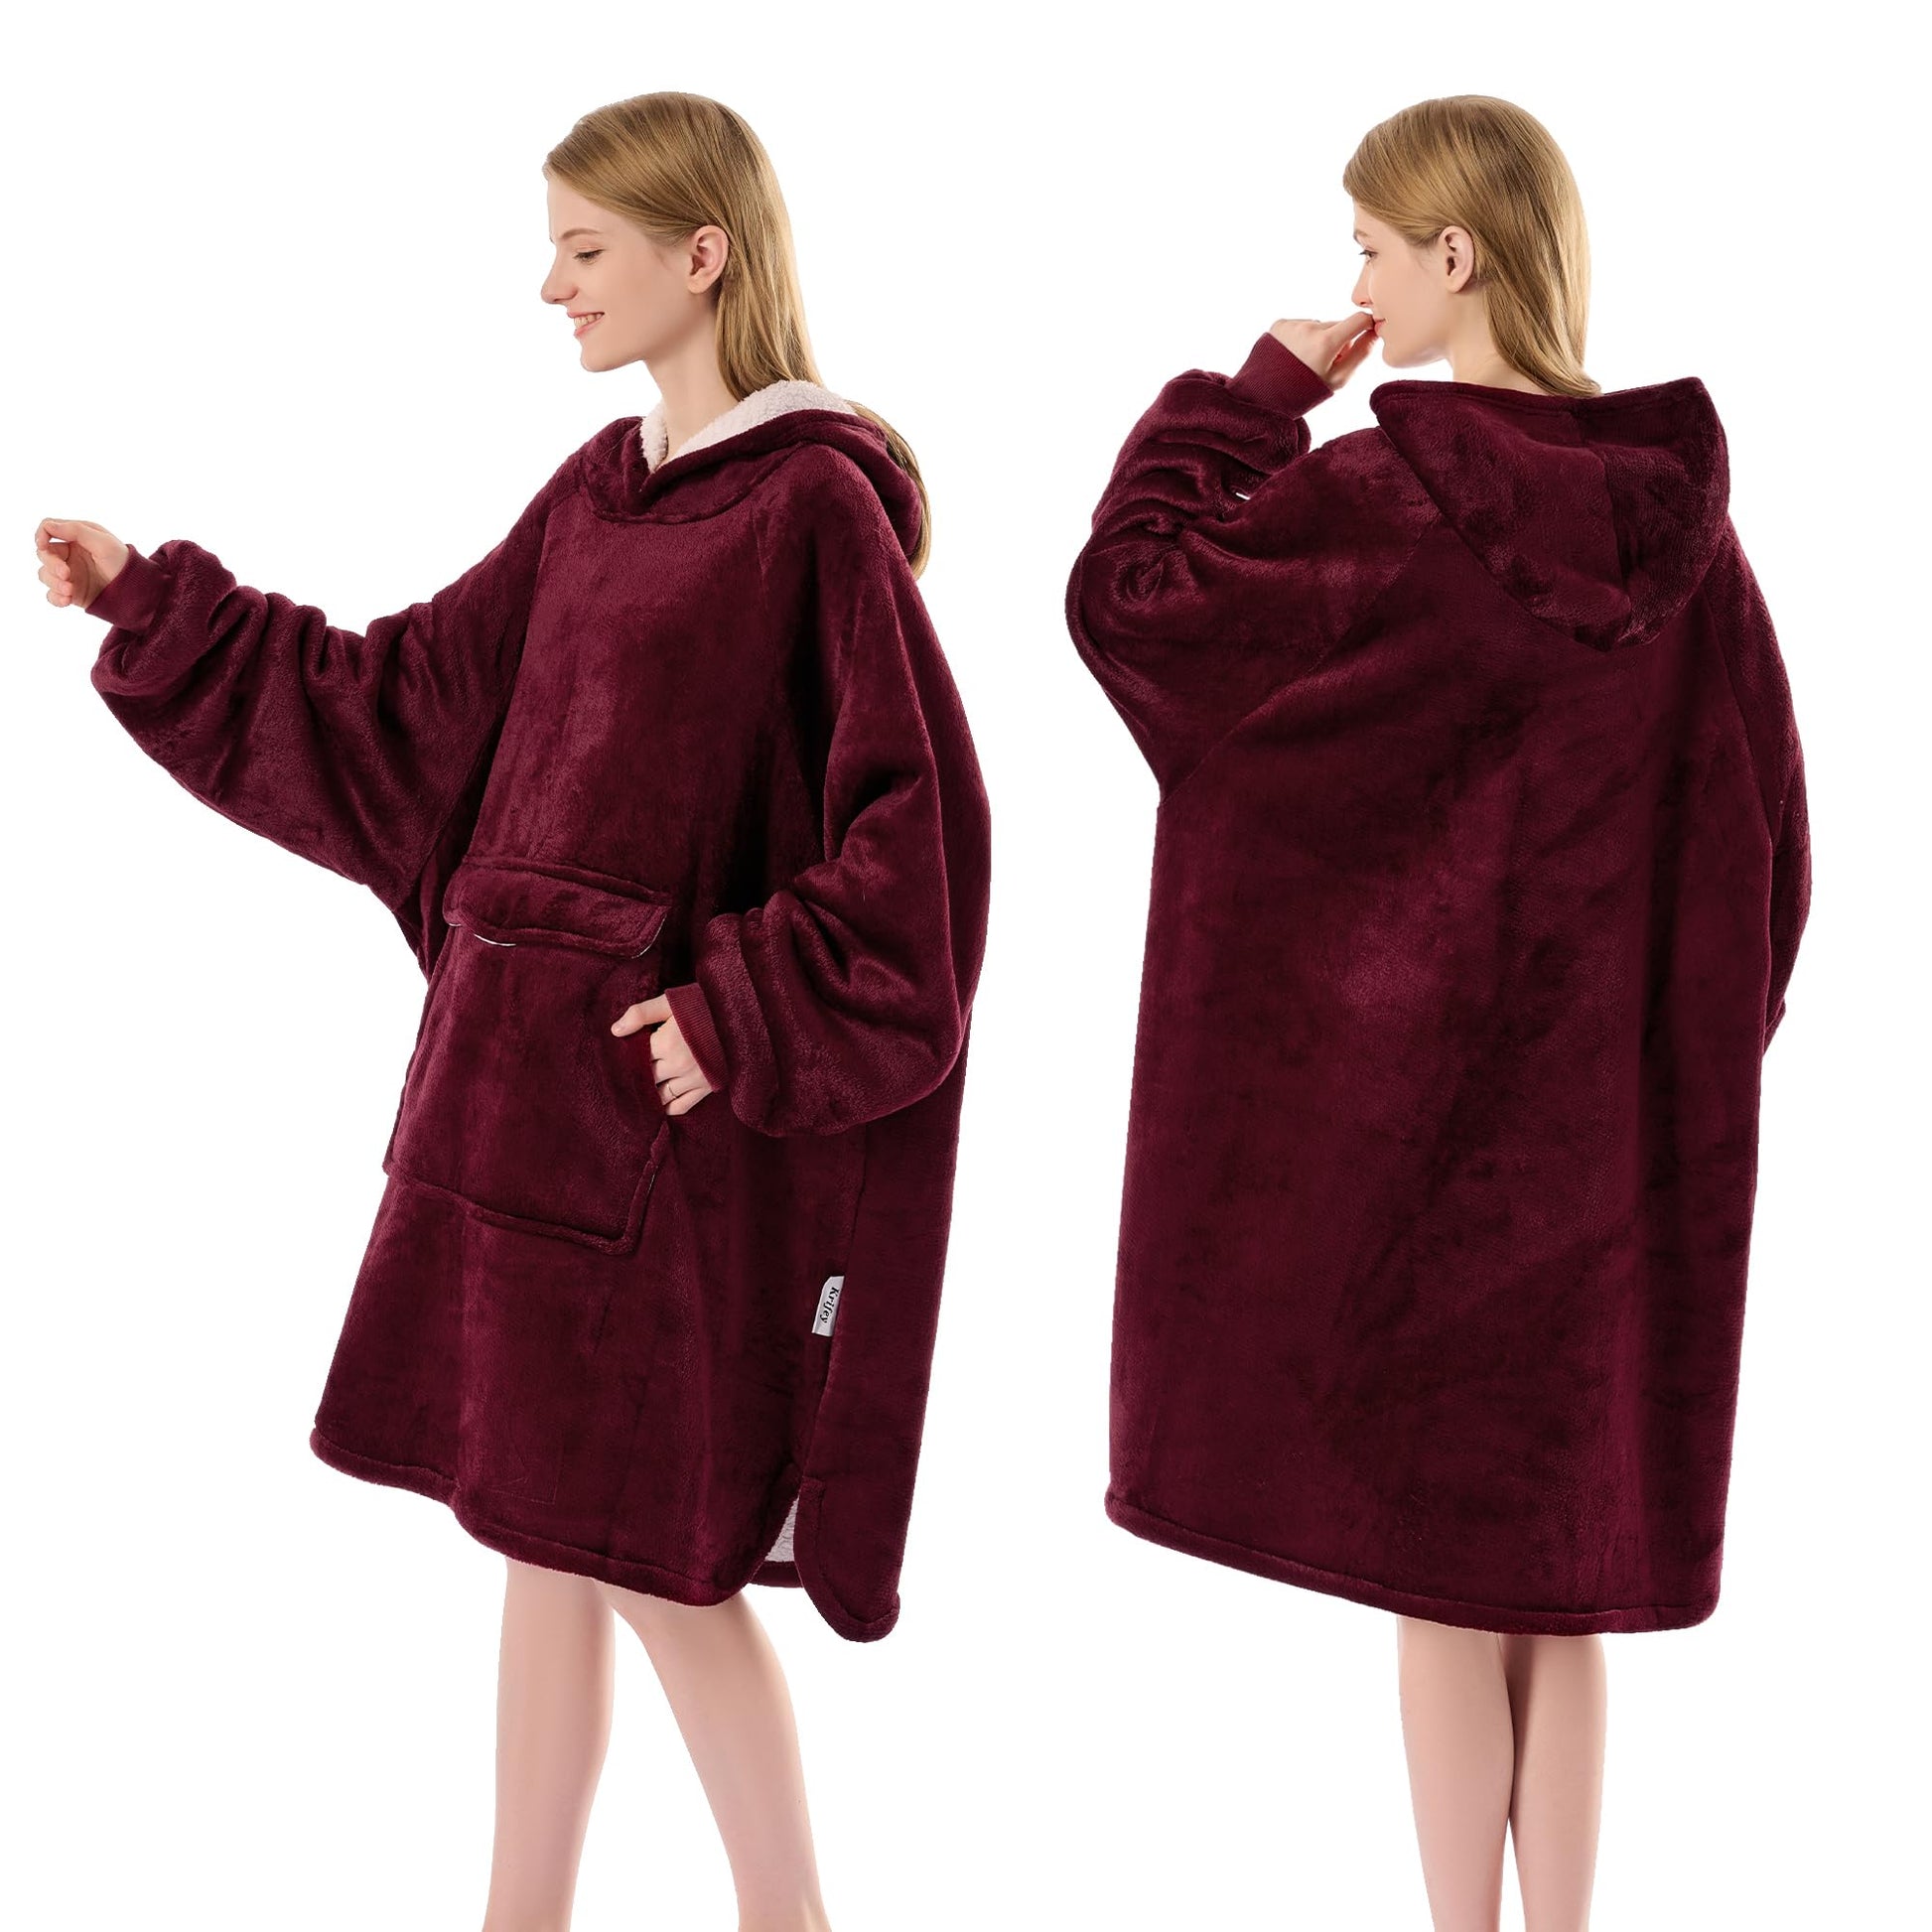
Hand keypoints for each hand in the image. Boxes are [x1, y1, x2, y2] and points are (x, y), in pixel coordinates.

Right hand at [35, 517, 130, 609]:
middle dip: (51, 564)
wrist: (137, 591)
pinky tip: (67, 600)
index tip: (43, 544)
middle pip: (44, 554)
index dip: (41, 535)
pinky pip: (52, 595)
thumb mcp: (104, 543)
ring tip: (70, 590)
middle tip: (66, 573)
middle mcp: (70, 554)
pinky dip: (55, 597)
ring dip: (53, 582)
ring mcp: (69, 574)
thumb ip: (76, 531)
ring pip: (45, 574)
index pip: (48, 530)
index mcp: (77, 538)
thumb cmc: (124, 562)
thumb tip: (49, 525)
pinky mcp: (71, 592)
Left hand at [611, 992, 713, 1115]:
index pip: (637, 1058)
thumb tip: (615, 1031)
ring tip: (638, 1095)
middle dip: (636, 1077)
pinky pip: (682, 1105)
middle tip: (624, 1079)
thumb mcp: (670, 1003)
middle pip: (646, 1078)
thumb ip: (641, 1013)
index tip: (619, 1061)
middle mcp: (678, 1065)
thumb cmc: (703, 1005)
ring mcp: (693, 1078)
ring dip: (649, 1095)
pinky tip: (659, 1107)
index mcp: (666, 1043)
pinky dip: (668, 1108)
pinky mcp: (707, 1086)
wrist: (739, 1016)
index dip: (627, 1059)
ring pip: (660, 1095)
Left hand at [1265, 315, 1378, 392]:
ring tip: (1304, 361)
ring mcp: (1292, 324)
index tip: (1367, 332)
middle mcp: (1309, 328)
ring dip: (1317, 338)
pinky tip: (1292, 355)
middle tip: (1324, 363)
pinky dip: (1300, 337)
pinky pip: (1300, 325)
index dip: (1367, 325)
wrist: (1264, 398)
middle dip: (1337, 339)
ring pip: (1318, 325)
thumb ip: (1360, 355)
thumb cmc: (1305, 392)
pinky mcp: (1279, 324)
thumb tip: (1375, 332)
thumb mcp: (1338, 380)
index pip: (1359, 319)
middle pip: (1337, 324)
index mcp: (1326, 342)